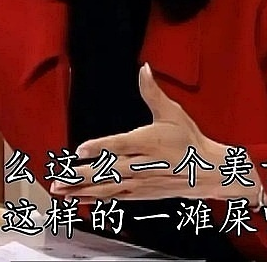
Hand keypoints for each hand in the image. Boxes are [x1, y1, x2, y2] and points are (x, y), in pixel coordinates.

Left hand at [51, 63, 260, 203]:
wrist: (206, 171)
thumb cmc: (188, 140)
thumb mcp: (172, 112)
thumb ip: (152, 92)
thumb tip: (144, 69)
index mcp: (149, 142)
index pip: (121, 145)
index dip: (101, 148)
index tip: (81, 150)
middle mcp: (142, 165)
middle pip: (108, 171)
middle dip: (81, 176)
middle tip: (59, 178)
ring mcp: (140, 182)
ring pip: (107, 188)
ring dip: (81, 189)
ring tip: (60, 189)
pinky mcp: (140, 193)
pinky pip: (113, 197)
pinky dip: (94, 198)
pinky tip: (78, 197)